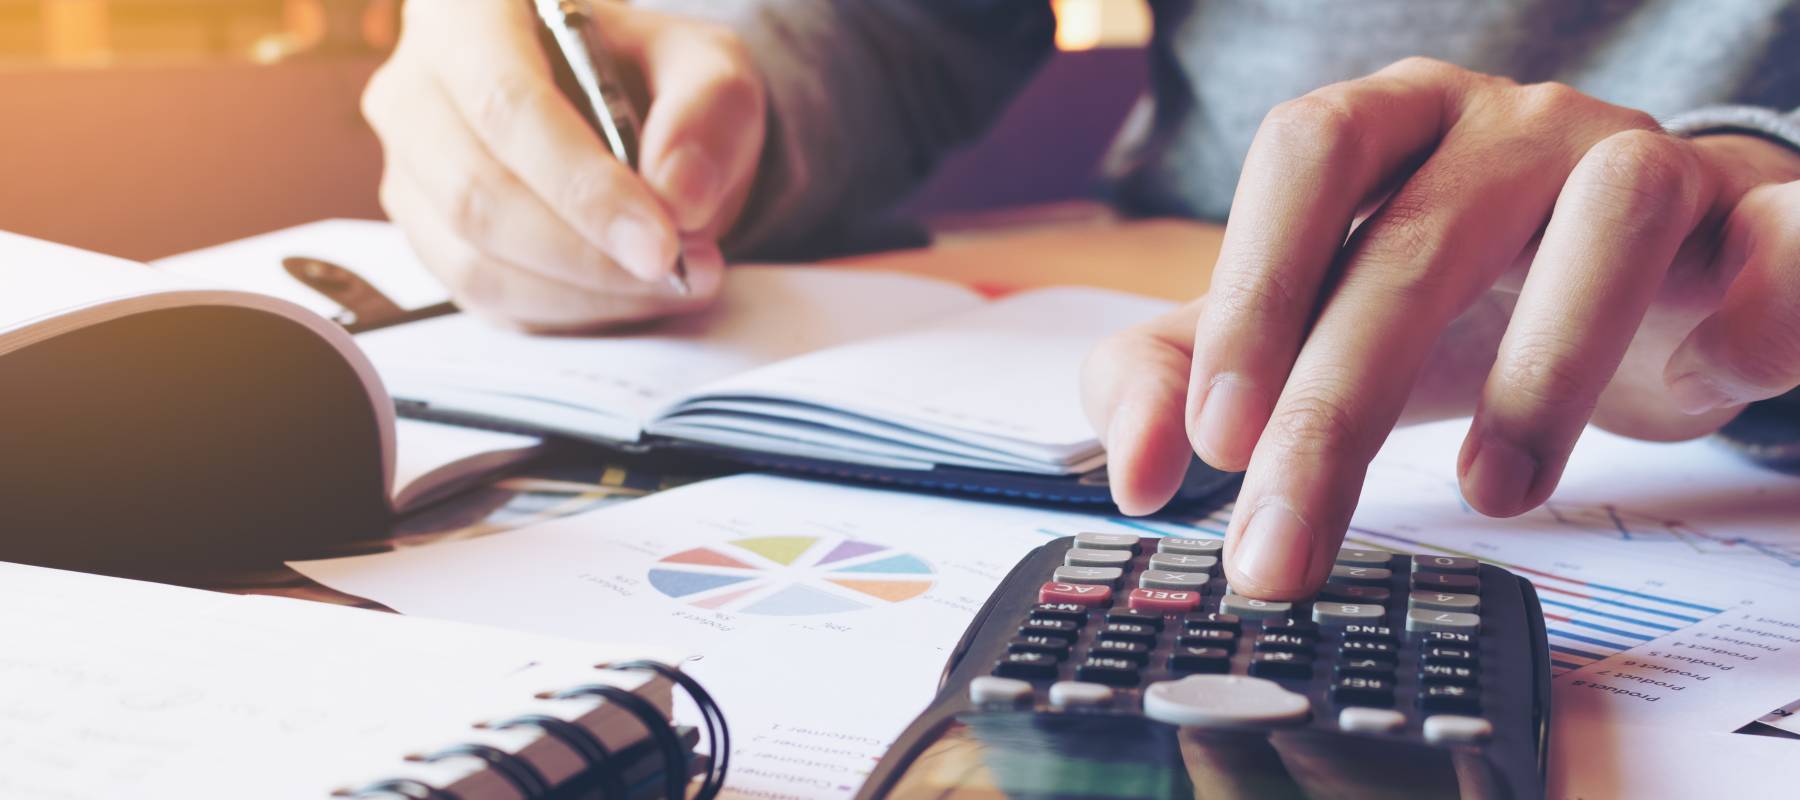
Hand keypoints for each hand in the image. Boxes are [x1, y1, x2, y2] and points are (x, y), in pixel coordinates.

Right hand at [363, 0, 765, 330]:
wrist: (627, 115)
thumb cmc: (652, 76)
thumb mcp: (707, 66)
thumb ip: (707, 112)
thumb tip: (677, 196)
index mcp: (468, 14)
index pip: (505, 105)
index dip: (583, 187)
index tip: (661, 243)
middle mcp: (414, 90)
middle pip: (478, 195)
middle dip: (589, 256)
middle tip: (682, 271)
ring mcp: (411, 174)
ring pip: (477, 263)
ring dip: (586, 294)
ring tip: (674, 283)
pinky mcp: (431, 243)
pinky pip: (489, 302)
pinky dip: (570, 313)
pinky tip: (630, 293)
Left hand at [1082, 57, 1799, 598]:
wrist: (1646, 285)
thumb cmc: (1454, 302)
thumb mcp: (1304, 333)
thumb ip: (1184, 376)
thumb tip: (1135, 477)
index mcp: (1393, 126)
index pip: (1308, 154)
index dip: (1255, 288)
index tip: (1214, 441)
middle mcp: (1512, 125)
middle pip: (1417, 235)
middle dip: (1337, 406)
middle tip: (1284, 545)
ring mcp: (1643, 159)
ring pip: (1609, 216)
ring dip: (1543, 370)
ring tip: (1491, 495)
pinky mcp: (1755, 218)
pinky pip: (1778, 235)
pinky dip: (1757, 297)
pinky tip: (1706, 373)